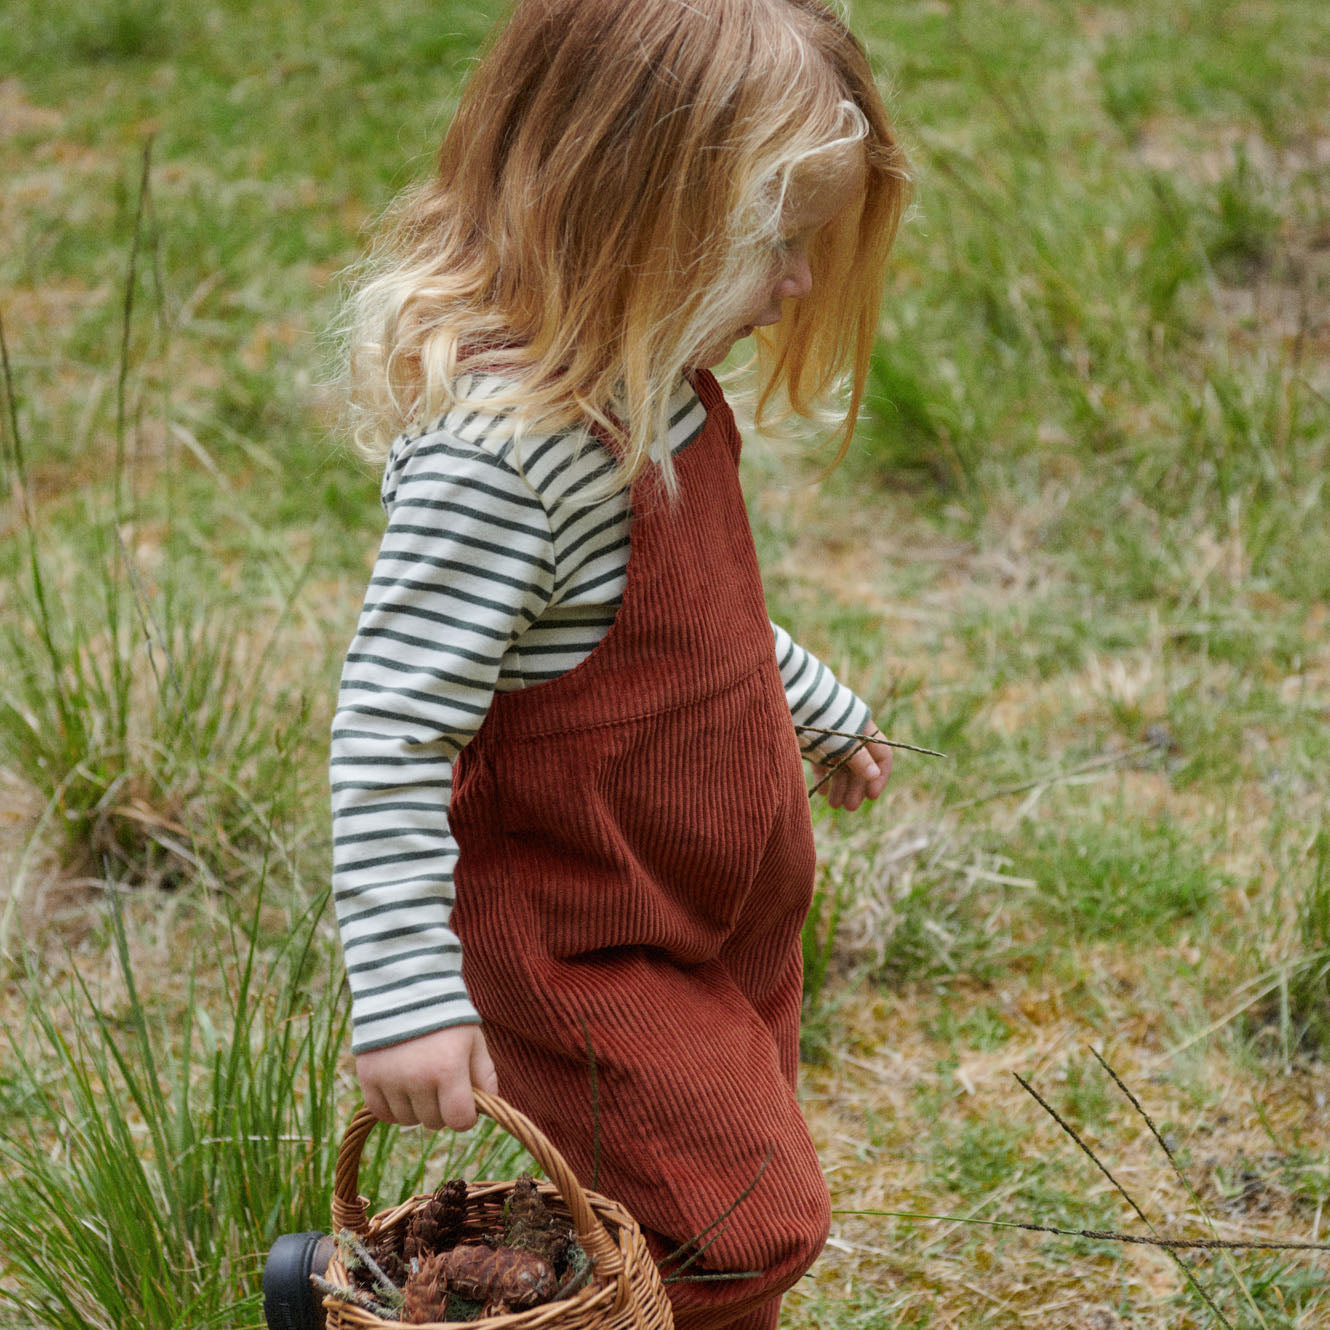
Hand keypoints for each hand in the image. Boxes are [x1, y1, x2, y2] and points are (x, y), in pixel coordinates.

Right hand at [356, 1024, 497, 1131]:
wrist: (405, 989)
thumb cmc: (446, 1016)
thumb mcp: (474, 1040)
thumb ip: (484, 1074)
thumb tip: (485, 1106)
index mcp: (448, 1069)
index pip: (460, 1121)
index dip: (465, 1116)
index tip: (464, 1103)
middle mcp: (418, 1079)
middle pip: (434, 1122)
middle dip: (441, 1108)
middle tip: (440, 1083)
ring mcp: (390, 1080)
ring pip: (407, 1121)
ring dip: (416, 1108)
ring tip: (419, 1079)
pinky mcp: (368, 1078)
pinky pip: (382, 1113)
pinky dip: (392, 1107)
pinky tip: (401, 1087)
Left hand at [810, 724, 891, 810]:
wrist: (794, 700)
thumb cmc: (823, 717)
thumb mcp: (844, 740)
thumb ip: (859, 758)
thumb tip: (874, 776)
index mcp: (865, 730)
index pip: (882, 757)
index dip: (879, 777)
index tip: (871, 796)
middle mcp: (852, 737)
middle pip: (861, 766)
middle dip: (856, 788)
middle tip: (849, 807)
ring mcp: (833, 741)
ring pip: (842, 768)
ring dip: (841, 787)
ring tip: (834, 805)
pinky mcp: (815, 745)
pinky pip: (825, 765)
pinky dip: (826, 779)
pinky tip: (824, 793)